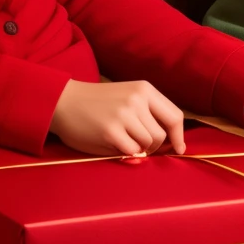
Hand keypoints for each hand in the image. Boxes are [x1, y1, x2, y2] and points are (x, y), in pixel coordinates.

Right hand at [49, 79, 184, 157]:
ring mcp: (124, 115)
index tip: (179, 148)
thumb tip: (171, 143)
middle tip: (138, 146)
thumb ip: (148, 114)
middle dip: (154, 147)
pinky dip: (125, 153)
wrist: (64, 101)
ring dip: (138, 149)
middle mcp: (137, 99)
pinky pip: (131, 151)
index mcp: (144, 89)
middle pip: (161, 135)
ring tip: (121, 141)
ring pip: (148, 144)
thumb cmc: (98, 104)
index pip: (174, 115)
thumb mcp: (128, 98)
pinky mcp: (110, 131)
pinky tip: (112, 144)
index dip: (179, 136)